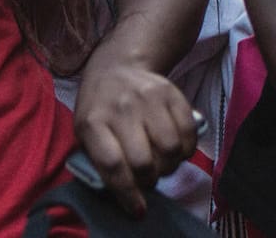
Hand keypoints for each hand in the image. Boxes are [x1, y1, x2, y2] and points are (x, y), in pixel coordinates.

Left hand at [72, 62, 197, 218]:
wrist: (117, 67)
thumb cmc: (99, 108)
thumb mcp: (86, 132)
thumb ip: (101, 162)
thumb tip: (129, 195)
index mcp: (93, 122)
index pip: (112, 165)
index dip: (127, 193)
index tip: (137, 208)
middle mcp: (121, 108)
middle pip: (144, 161)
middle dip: (148, 180)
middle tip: (146, 177)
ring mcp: (148, 98)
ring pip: (170, 150)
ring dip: (168, 166)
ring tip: (160, 161)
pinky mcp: (172, 93)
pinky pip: (189, 134)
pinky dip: (185, 150)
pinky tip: (174, 148)